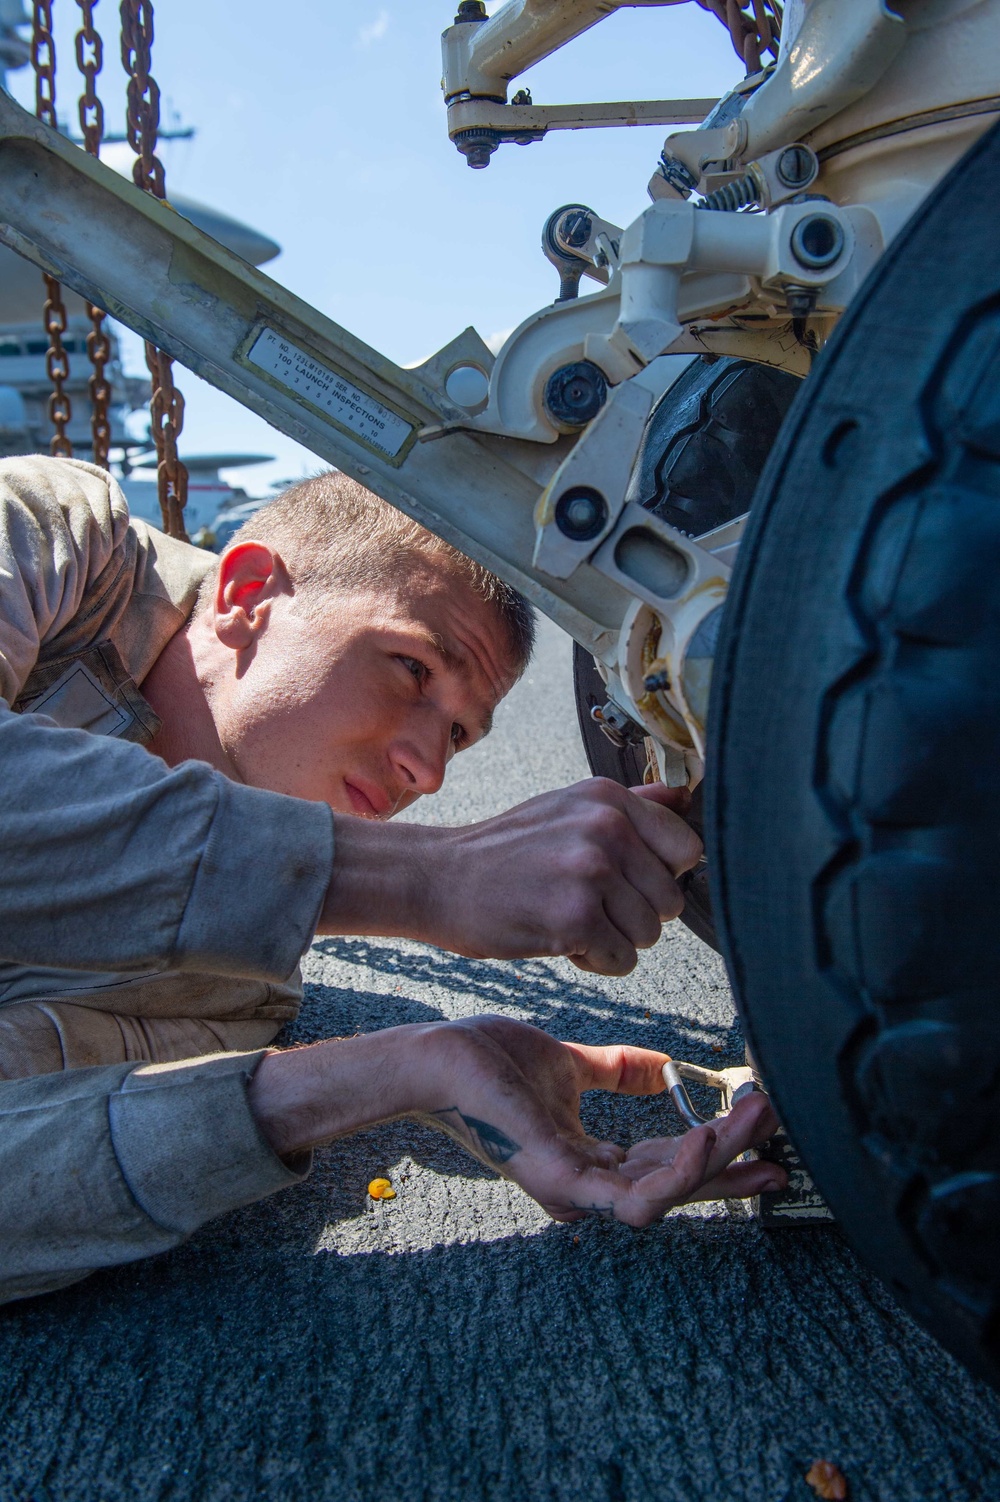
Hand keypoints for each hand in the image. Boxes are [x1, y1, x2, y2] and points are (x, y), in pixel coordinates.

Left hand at [248, 1015, 786, 1223]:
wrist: (442, 1058)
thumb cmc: (492, 1064)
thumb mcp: (572, 1065)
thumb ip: (616, 1072)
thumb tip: (664, 1068)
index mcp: (596, 1162)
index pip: (672, 1168)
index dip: (722, 1155)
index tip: (767, 1133)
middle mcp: (591, 1186)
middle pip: (681, 1188)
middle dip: (736, 1162)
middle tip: (779, 1130)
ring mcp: (576, 1189)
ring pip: (667, 1196)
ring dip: (718, 1163)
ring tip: (754, 1119)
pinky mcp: (562, 1179)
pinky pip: (630, 1196)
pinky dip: (676, 1173)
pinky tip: (705, 1136)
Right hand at [321, 778, 701, 975]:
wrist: (437, 878)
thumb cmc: (504, 852)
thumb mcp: (566, 809)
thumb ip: (630, 806)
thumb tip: (684, 797)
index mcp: (609, 799)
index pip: (687, 848)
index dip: (660, 876)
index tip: (624, 882)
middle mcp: (607, 827)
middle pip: (670, 900)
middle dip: (634, 915)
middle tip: (586, 906)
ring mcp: (592, 871)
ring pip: (649, 934)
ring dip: (614, 941)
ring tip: (569, 921)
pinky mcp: (576, 917)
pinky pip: (622, 961)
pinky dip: (594, 962)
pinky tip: (559, 940)